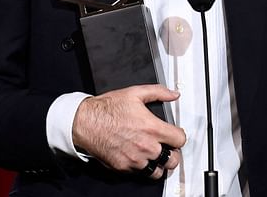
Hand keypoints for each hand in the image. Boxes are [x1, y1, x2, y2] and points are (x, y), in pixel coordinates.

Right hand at [71, 84, 185, 178]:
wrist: (86, 122)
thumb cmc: (108, 109)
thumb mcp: (135, 93)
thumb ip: (158, 92)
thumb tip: (173, 94)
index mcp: (152, 128)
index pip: (180, 140)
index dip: (179, 136)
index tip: (175, 134)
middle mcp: (146, 146)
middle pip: (173, 160)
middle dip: (173, 154)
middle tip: (167, 148)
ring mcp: (135, 159)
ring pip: (157, 171)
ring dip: (158, 163)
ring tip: (154, 155)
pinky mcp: (124, 167)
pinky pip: (140, 173)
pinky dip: (142, 167)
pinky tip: (139, 157)